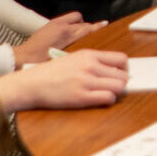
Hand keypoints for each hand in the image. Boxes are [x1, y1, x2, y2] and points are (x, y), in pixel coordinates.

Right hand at [0, 50, 128, 112]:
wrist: (32, 83)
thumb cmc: (52, 73)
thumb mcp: (74, 59)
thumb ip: (93, 62)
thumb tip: (114, 70)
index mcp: (88, 55)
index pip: (121, 59)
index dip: (124, 69)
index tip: (119, 75)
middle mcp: (90, 66)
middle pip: (123, 75)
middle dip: (120, 83)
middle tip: (111, 87)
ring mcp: (86, 81)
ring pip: (120, 87)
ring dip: (116, 92)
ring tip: (104, 93)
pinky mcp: (82, 96)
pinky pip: (109, 98)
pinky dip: (108, 100)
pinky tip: (98, 99)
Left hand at [14, 13, 103, 65]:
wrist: (23, 59)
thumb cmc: (42, 63)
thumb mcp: (64, 61)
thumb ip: (77, 54)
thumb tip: (89, 53)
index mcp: (67, 36)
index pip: (88, 28)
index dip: (98, 27)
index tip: (105, 24)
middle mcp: (63, 26)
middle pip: (84, 23)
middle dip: (90, 28)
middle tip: (96, 32)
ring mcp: (56, 24)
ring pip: (76, 18)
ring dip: (80, 23)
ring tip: (81, 33)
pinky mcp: (50, 24)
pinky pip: (67, 19)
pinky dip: (71, 23)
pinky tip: (70, 33)